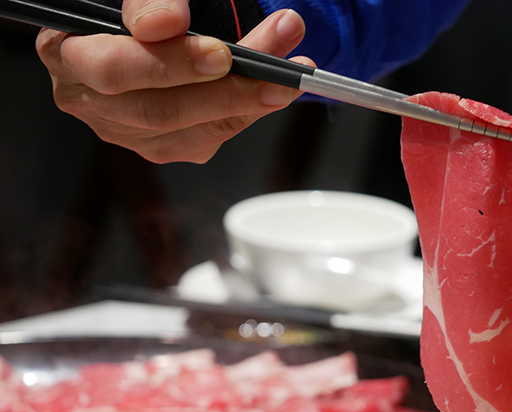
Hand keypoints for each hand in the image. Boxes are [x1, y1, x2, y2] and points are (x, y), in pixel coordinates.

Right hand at [35, 0, 313, 162]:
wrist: (155, 22)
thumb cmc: (145, 7)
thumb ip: (146, 0)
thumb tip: (165, 23)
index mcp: (65, 52)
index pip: (113, 69)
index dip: (169, 64)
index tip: (221, 52)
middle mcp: (90, 100)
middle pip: (159, 110)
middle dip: (225, 88)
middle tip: (273, 63)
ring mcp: (127, 130)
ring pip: (192, 131)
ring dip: (251, 100)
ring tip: (292, 70)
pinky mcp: (164, 145)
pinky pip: (212, 137)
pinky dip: (250, 112)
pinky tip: (278, 89)